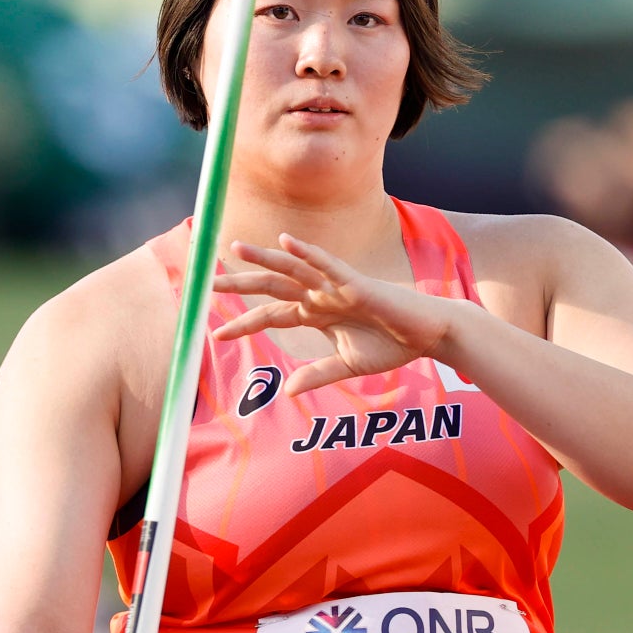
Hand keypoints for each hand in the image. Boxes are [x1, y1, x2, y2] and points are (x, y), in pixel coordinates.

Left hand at [212, 234, 464, 394]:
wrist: (428, 335)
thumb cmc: (391, 345)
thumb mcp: (348, 366)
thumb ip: (318, 374)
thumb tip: (289, 391)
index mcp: (316, 313)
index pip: (271, 315)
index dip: (243, 323)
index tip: (213, 335)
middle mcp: (320, 295)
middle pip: (272, 286)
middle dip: (239, 284)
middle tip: (204, 282)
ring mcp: (336, 286)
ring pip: (293, 269)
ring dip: (263, 259)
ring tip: (235, 249)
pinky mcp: (357, 283)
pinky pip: (328, 265)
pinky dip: (307, 253)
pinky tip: (286, 241)